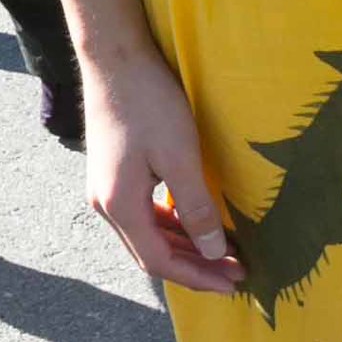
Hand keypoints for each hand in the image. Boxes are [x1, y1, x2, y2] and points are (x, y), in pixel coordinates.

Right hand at [83, 44, 244, 292]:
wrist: (114, 58)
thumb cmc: (148, 103)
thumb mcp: (180, 156)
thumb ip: (196, 208)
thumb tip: (212, 252)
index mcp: (119, 206)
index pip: (159, 262)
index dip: (197, 277)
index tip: (233, 283)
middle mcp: (106, 204)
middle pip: (151, 253)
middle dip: (194, 267)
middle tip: (235, 273)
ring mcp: (105, 188)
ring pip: (146, 234)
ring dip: (183, 247)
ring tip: (220, 253)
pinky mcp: (112, 173)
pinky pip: (142, 213)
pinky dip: (169, 225)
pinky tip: (192, 222)